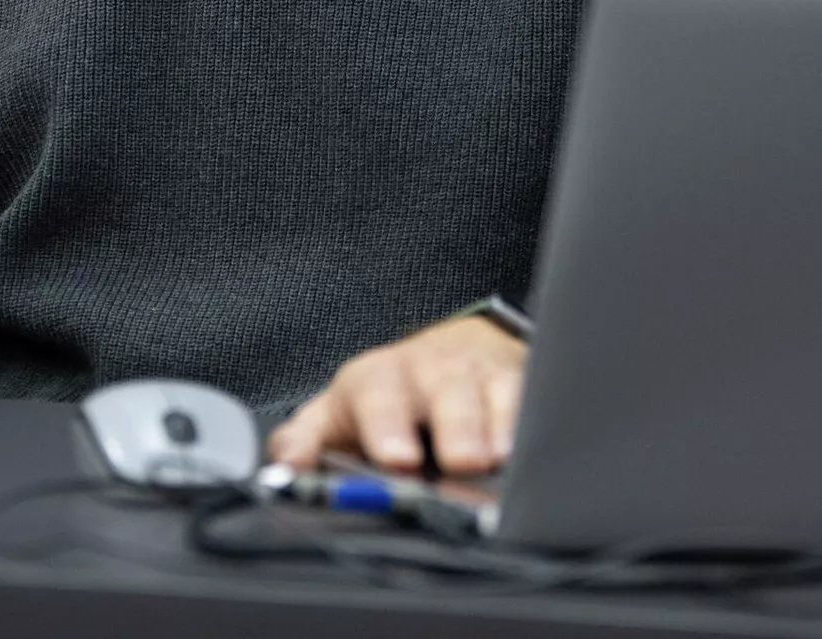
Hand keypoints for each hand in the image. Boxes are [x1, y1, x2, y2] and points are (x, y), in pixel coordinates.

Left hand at [267, 314, 526, 475]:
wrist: (446, 352)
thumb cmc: (388, 398)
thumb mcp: (337, 415)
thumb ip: (305, 442)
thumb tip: (283, 469)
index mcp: (378, 381)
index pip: (377, 395)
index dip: (386, 425)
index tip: (396, 458)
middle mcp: (430, 373)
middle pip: (443, 391)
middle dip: (454, 426)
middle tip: (460, 461)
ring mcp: (479, 378)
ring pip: (492, 393)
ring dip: (498, 428)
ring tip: (500, 460)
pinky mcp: (519, 385)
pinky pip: (532, 398)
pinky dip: (536, 422)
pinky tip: (537, 448)